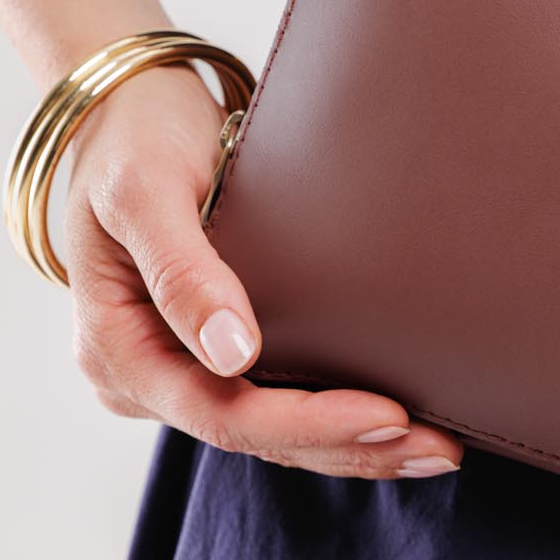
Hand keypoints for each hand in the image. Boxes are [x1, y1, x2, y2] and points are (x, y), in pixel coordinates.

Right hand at [60, 63, 464, 477]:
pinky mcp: (216, 346)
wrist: (129, 111)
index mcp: (119, 350)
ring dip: (353, 442)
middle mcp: (149, 374)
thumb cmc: (134, 142)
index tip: (389, 416)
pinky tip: (398, 415)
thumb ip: (182, 272)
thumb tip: (232, 353)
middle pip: (257, 433)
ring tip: (436, 446)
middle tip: (440, 449)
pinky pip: (277, 393)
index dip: (308, 424)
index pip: (222, 412)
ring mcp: (183, 364)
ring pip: (273, 425)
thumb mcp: (145, 191)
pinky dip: (335, 409)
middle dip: (350, 447)